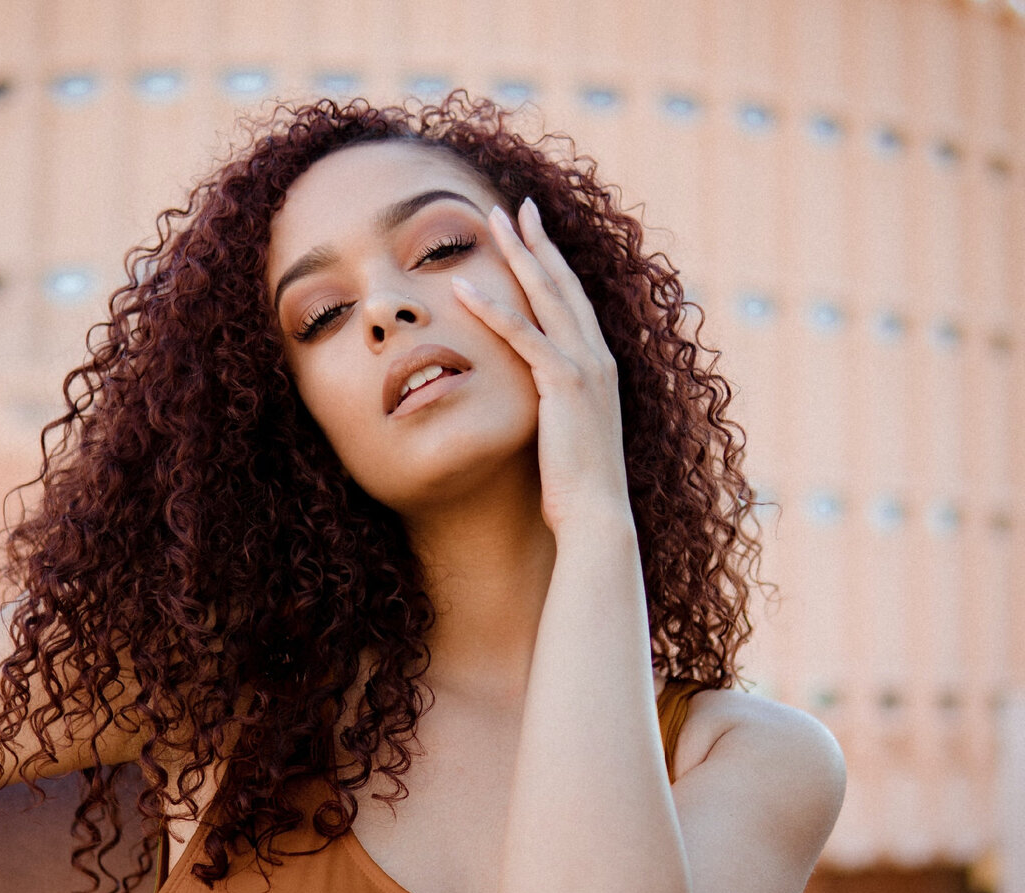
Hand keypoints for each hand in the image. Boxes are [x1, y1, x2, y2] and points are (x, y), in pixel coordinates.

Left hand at [452, 199, 631, 535]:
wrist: (596, 514)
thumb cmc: (578, 487)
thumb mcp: (567, 436)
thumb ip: (555, 409)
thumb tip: (536, 406)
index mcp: (600, 367)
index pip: (574, 303)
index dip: (554, 265)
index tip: (536, 234)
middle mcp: (598, 357)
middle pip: (564, 284)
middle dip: (539, 242)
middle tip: (517, 207)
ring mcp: (584, 367)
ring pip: (546, 296)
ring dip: (518, 254)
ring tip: (493, 221)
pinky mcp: (562, 383)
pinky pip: (522, 335)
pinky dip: (492, 307)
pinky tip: (464, 285)